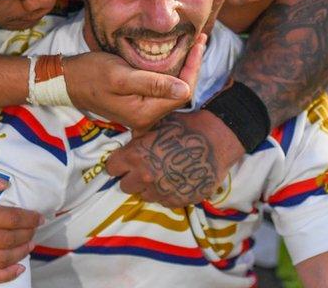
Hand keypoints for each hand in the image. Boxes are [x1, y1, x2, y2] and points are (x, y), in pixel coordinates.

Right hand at [0, 167, 40, 284]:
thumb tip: (3, 183)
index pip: (10, 218)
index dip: (29, 218)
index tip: (39, 217)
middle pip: (9, 239)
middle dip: (27, 234)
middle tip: (34, 230)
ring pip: (1, 259)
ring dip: (20, 252)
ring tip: (28, 245)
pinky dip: (5, 275)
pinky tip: (17, 268)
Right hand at [65, 34, 206, 132]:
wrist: (67, 81)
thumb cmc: (91, 74)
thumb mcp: (120, 76)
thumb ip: (152, 83)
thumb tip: (185, 90)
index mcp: (144, 113)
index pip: (182, 92)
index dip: (193, 67)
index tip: (199, 43)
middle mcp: (146, 118)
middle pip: (180, 92)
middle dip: (192, 66)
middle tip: (200, 40)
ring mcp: (142, 112)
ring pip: (172, 90)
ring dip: (183, 68)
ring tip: (192, 46)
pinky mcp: (138, 104)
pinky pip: (161, 89)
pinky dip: (170, 73)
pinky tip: (174, 57)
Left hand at [105, 110, 243, 207]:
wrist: (215, 140)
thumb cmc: (185, 127)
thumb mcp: (156, 125)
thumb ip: (139, 138)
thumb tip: (130, 144)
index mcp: (135, 156)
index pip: (112, 168)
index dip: (118, 164)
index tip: (124, 162)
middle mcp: (144, 177)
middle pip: (125, 186)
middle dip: (132, 178)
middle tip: (144, 169)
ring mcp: (161, 191)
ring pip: (144, 196)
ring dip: (149, 188)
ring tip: (162, 176)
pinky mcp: (177, 201)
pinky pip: (164, 201)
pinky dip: (167, 194)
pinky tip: (176, 181)